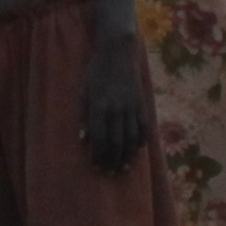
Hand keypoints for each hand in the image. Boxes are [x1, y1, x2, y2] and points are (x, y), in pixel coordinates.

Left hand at [79, 35, 154, 173]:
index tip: (96, 167)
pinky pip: (143, 127)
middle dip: (113, 160)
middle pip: (116, 142)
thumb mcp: (83, 91)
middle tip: (111, 174)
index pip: (99, 138)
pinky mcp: (141, 103)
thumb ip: (83, 116)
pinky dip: (140, 141)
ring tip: (124, 169)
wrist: (118, 51)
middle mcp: (116, 108)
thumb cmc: (96, 71)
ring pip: (131, 138)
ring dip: (127, 156)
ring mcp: (131, 106)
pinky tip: (136, 151)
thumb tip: (82, 139)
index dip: (98, 155)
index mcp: (99, 106)